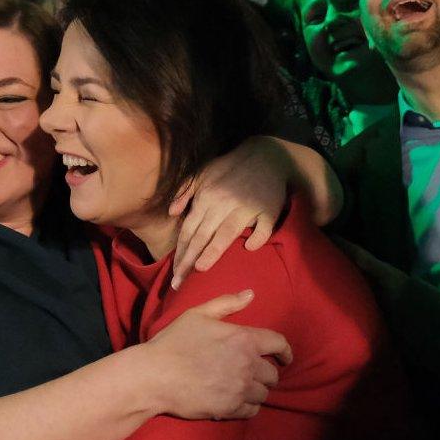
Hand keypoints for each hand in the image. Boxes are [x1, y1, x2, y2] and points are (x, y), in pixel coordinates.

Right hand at [142, 292, 291, 419]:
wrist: (155, 375)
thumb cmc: (174, 342)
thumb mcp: (197, 314)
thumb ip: (226, 303)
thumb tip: (250, 294)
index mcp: (243, 339)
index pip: (279, 344)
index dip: (285, 351)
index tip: (285, 357)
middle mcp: (247, 364)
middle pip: (273, 374)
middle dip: (266, 372)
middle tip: (254, 373)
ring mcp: (240, 389)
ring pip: (264, 393)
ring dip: (257, 390)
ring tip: (244, 388)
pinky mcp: (230, 408)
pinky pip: (252, 410)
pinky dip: (248, 406)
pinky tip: (237, 400)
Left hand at [170, 136, 289, 289]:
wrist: (264, 156)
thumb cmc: (230, 169)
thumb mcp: (202, 174)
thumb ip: (185, 191)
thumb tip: (171, 212)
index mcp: (206, 198)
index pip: (189, 230)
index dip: (180, 252)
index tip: (174, 274)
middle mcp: (222, 204)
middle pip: (202, 235)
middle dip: (189, 260)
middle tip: (180, 283)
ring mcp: (246, 208)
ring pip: (226, 232)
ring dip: (213, 250)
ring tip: (200, 269)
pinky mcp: (268, 210)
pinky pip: (263, 227)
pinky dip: (257, 237)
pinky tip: (250, 249)